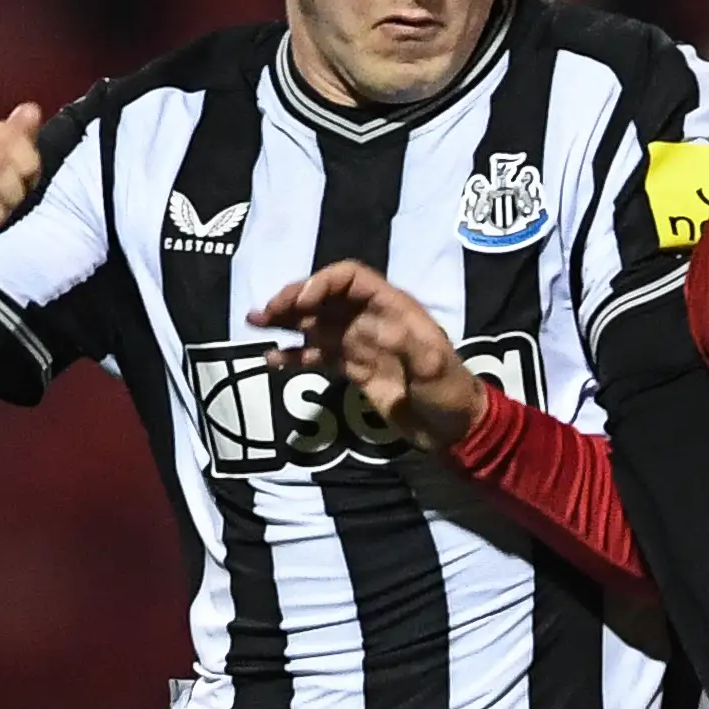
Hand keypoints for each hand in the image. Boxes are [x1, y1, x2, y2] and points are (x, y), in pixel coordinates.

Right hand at [249, 260, 481, 451]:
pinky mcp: (353, 370)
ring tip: (255, 323)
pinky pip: (318, 356)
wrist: (453, 429)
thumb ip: (409, 345)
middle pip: (326, 297)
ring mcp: (360, 344)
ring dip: (286, 321)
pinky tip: (272, 359)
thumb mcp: (435, 367)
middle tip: (266, 310)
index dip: (324, 283)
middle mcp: (371, 319)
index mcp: (393, 308)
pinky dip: (295, 356)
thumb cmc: (450, 392)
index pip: (352, 279)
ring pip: (316, 324)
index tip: (303, 302)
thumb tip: (375, 326)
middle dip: (295, 299)